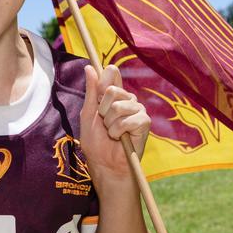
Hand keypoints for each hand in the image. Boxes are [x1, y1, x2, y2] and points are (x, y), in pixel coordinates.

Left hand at [79, 65, 149, 182]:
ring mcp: (137, 110)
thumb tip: (89, 66)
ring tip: (113, 133)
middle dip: (102, 110)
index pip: (111, 72)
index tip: (98, 93)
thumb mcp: (88, 114)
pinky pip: (129, 120)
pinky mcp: (145, 122)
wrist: (105, 165)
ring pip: (118, 106)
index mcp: (113, 95)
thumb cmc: (96, 142)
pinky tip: (121, 138)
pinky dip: (119, 132)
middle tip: (104, 124)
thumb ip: (91, 91)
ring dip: (110, 124)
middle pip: (112, 89)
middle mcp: (127, 99)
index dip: (103, 79)